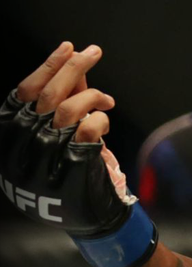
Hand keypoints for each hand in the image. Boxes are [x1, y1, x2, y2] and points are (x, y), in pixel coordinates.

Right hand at [3, 42, 152, 266]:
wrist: (91, 220)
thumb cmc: (73, 172)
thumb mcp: (58, 136)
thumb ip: (62, 103)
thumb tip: (74, 62)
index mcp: (8, 142)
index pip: (22, 95)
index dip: (45, 68)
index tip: (68, 46)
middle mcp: (20, 152)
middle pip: (46, 98)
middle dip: (73, 68)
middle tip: (94, 51)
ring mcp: (44, 164)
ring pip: (69, 111)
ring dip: (93, 96)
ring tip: (106, 99)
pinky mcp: (71, 173)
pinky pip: (88, 130)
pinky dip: (100, 118)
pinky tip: (103, 120)